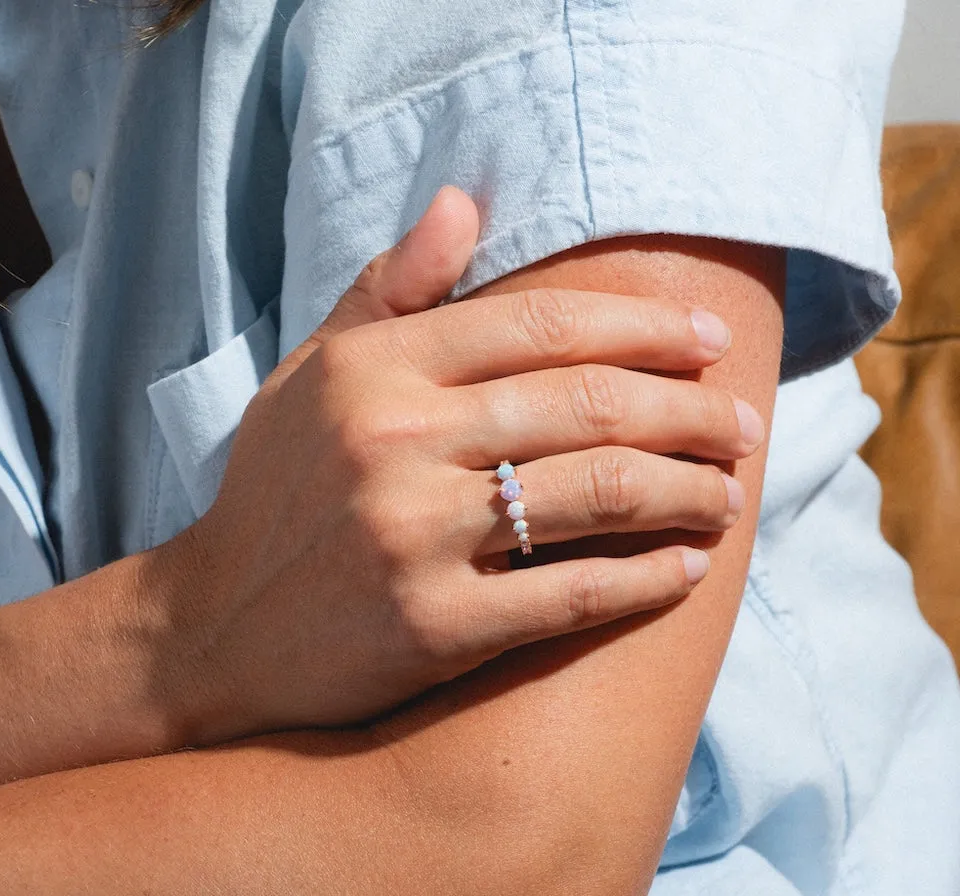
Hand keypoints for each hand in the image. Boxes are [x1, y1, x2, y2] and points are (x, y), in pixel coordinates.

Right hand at [166, 188, 763, 744]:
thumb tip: (467, 200)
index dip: (645, 327)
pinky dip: (647, 578)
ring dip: (689, 490)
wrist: (217, 628)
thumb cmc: (275, 497)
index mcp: (374, 371)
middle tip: (745, 426)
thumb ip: (388, 289)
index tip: (707, 342)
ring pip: (599, 493)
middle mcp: (395, 444)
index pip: (544, 326)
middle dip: (692, 411)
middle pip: (591, 405)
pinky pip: (573, 593)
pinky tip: (687, 568)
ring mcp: (414, 538)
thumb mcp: (310, 378)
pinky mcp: (433, 627)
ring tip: (730, 493)